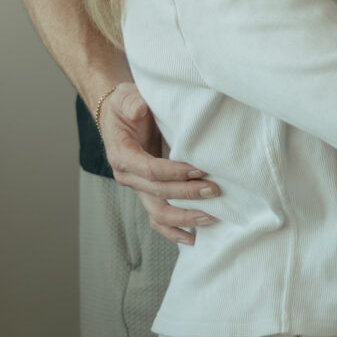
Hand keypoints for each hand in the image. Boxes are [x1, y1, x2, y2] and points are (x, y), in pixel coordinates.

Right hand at [100, 83, 219, 244]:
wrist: (121, 115)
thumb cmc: (127, 105)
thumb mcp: (127, 96)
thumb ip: (133, 102)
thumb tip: (140, 108)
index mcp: (122, 155)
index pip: (149, 170)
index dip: (174, 172)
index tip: (199, 170)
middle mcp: (128, 176)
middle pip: (158, 194)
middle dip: (187, 194)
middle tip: (214, 191)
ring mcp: (139, 189)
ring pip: (159, 213)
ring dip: (185, 218)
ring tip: (212, 218)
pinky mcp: (149, 194)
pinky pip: (158, 219)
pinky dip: (174, 231)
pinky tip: (193, 240)